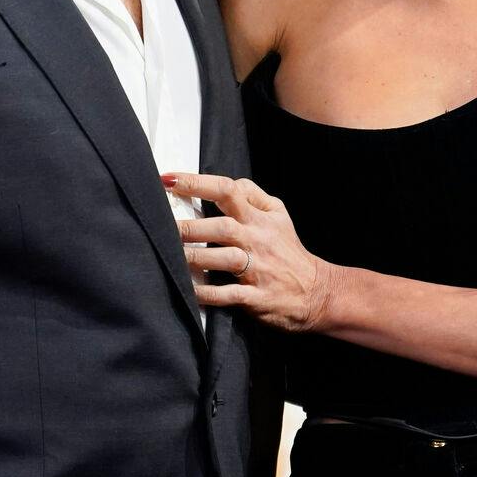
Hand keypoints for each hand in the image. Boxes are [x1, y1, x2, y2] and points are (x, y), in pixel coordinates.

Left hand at [164, 173, 338, 332]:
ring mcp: (257, 269)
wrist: (317, 291)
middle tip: (160, 225)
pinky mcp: (256, 296)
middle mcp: (257, 240)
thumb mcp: (279, 214)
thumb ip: (253, 195)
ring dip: (193, 257)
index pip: (228, 191)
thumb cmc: (289, 250)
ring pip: (222, 259)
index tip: (169, 180)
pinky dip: (207, 293)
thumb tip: (227, 184)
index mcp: (259, 218)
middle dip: (188, 227)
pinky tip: (189, 289)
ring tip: (169, 255)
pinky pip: (228, 294)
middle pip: (221, 227)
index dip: (197, 183)